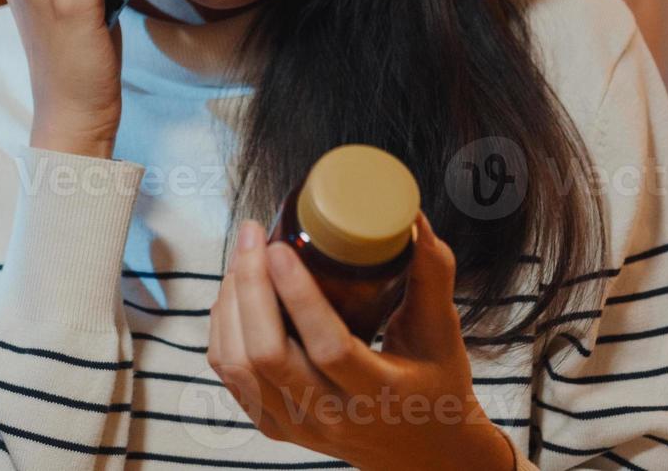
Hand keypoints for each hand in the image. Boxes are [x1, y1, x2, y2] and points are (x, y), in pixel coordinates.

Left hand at [207, 213, 516, 470]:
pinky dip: (225, 327)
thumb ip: (432, 274)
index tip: (281, 247)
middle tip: (254, 236)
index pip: (328, 348)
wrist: (422, 451)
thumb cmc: (435, 385)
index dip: (298, 296)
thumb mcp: (442, 332)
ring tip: (245, 258)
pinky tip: (236, 293)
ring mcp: (296, 425)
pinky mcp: (274, 424)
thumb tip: (412, 218)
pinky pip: (230, 374)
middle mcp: (331, 416)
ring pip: (239, 364)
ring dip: (232, 303)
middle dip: (250, 286)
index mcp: (379, 394)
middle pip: (268, 354)